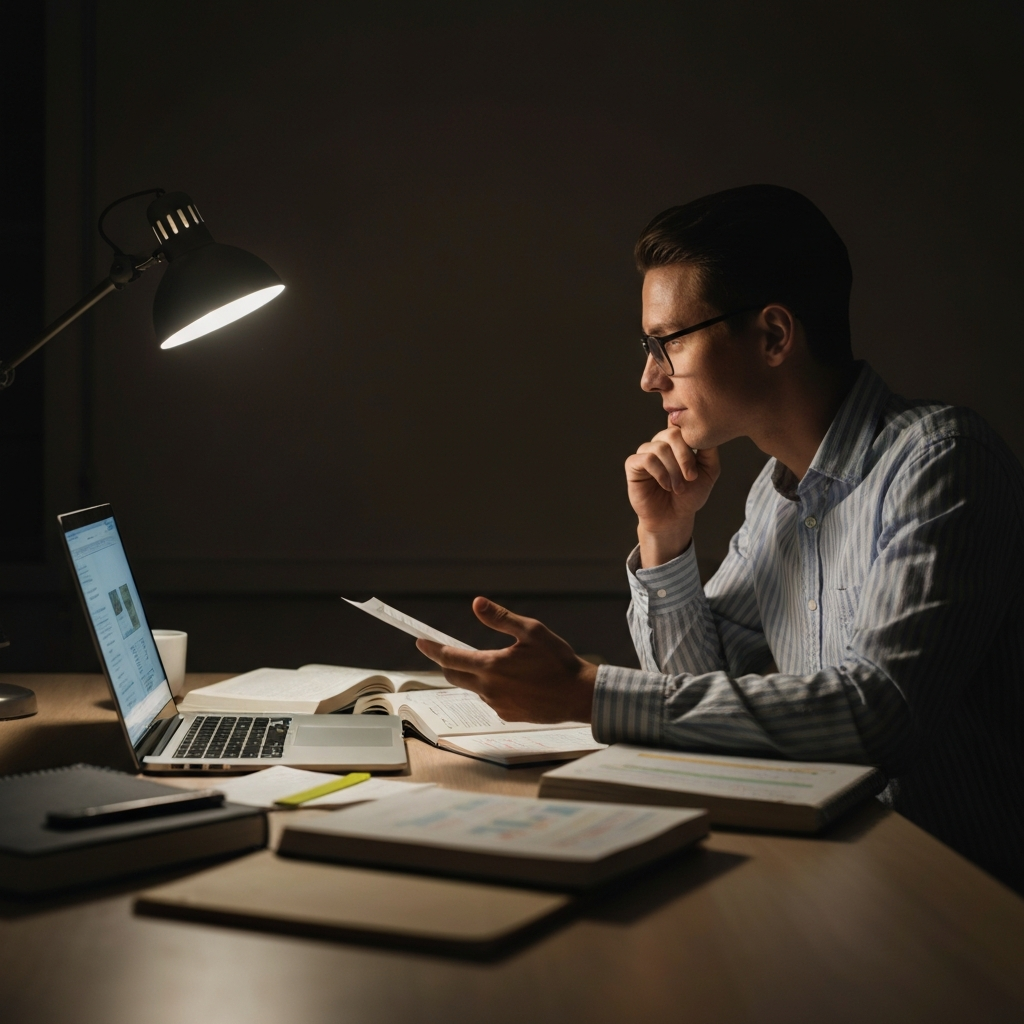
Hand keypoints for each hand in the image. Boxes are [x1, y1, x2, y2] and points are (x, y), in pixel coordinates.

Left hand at [415, 597, 596, 722]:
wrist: (578, 695)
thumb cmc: (558, 661)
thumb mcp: (532, 631)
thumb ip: (501, 618)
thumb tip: (477, 604)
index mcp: (491, 666)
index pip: (451, 657)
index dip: (433, 649)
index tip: (421, 642)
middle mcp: (489, 688)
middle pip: (454, 676)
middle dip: (448, 663)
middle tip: (450, 651)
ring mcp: (497, 705)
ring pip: (473, 688)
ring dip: (474, 676)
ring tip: (498, 665)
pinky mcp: (507, 715)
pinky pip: (490, 700)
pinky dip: (492, 689)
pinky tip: (513, 682)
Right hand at [625, 422, 719, 566]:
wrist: (674, 517)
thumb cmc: (691, 495)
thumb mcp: (709, 471)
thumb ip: (709, 449)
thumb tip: (704, 430)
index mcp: (678, 442)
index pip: (683, 425)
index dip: (693, 439)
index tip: (700, 462)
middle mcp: (661, 443)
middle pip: (672, 433)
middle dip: (685, 456)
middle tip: (691, 477)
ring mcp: (646, 452)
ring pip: (659, 448)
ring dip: (673, 470)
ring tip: (678, 488)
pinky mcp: (633, 465)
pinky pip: (646, 459)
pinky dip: (660, 473)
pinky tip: (666, 486)